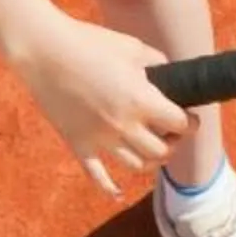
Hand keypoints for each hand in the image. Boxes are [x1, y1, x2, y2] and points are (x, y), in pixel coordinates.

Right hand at [14, 20, 190, 194]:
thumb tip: (168, 74)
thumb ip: (157, 63)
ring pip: (136, 165)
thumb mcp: (132, 47)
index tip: (191, 119)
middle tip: (173, 134)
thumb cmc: (89, 43)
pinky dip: (109, 188)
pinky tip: (117, 193)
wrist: (44, 51)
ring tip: (154, 151)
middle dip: (174, 144)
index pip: (179, 124)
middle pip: (161, 151)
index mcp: (141, 100)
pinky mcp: (78, 144)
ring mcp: (100, 139)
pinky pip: (96, 175)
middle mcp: (124, 125)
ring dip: (151, 161)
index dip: (190, 123)